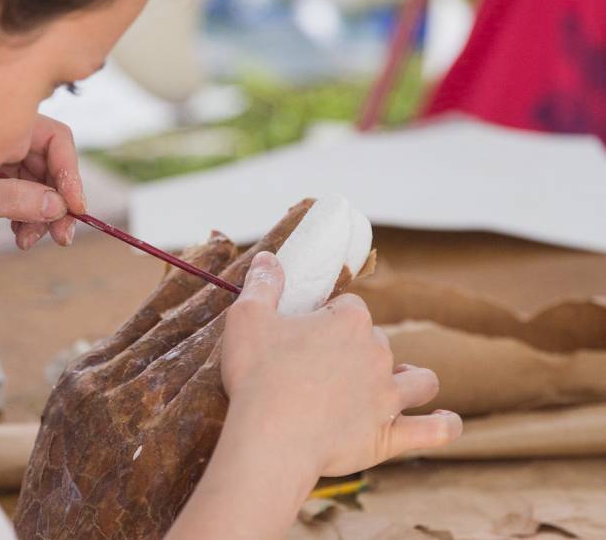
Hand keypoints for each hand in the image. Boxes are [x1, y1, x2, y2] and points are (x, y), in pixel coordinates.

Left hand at [0, 114, 85, 248]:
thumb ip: (13, 199)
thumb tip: (57, 204)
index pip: (54, 139)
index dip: (71, 174)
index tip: (77, 210)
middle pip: (50, 162)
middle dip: (59, 199)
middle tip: (62, 238)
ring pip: (40, 180)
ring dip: (44, 212)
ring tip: (29, 242)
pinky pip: (23, 191)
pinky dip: (28, 214)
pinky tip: (19, 236)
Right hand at [221, 251, 462, 477]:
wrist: (271, 438)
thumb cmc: (257, 374)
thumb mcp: (247, 317)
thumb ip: (263, 283)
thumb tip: (269, 255)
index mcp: (349, 321)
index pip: (349, 308)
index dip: (328, 318)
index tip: (306, 333)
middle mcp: (378, 354)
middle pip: (379, 342)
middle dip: (359, 350)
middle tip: (326, 368)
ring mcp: (388, 397)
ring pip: (419, 381)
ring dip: (411, 379)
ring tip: (394, 384)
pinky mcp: (389, 436)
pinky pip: (432, 431)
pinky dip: (442, 425)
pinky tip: (446, 422)